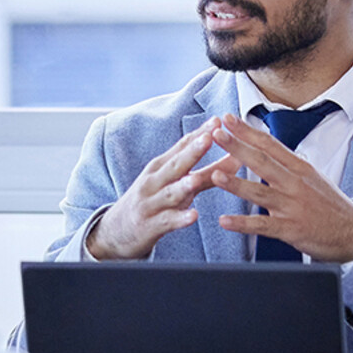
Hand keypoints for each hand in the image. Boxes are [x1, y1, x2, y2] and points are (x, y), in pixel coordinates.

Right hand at [87, 117, 226, 259]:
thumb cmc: (153, 201)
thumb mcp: (173, 183)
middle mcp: (155, 181)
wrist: (116, 231)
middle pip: (176, 164)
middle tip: (209, 138)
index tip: (218, 121)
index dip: (200, 133)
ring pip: (170, 192)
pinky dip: (180, 218)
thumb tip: (235, 157)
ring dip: (184, 185)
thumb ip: (205, 173)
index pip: (182, 146)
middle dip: (192, 151)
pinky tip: (193, 216)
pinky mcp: (151, 225)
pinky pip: (167, 221)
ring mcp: (152, 203)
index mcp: (161, 166)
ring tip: (196, 179)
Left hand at [205, 113, 352, 262]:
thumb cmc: (329, 204)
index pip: (270, 144)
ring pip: (260, 193)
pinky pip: (262, 226)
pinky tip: (225, 221)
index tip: (228, 119)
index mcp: (299, 167)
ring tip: (215, 175)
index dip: (247, 131)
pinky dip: (242, 224)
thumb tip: (265, 146)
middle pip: (262, 162)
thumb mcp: (311, 176)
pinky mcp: (290, 229)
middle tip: (217, 135)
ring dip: (236, 183)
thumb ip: (287, 163)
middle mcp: (295, 183)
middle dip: (237, 147)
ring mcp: (292, 206)